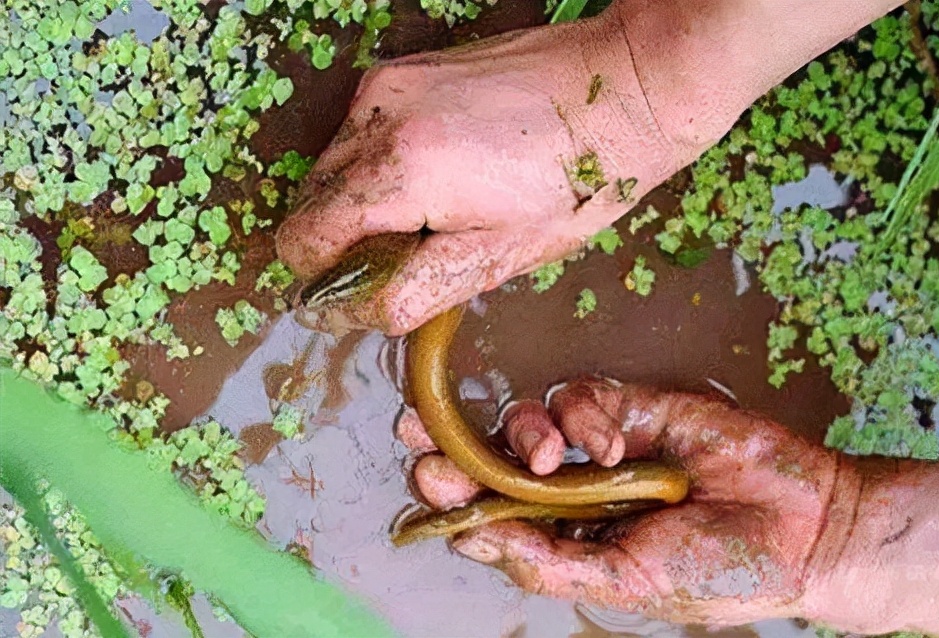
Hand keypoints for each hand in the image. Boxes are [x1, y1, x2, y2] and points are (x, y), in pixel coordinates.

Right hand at [275, 2, 737, 335]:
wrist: (622, 88)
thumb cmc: (577, 183)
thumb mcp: (499, 258)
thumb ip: (413, 290)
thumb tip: (350, 312)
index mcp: (401, 171)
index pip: (304, 239)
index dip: (325, 279)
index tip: (368, 289)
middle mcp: (377, 116)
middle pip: (308, 203)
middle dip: (344, 241)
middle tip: (413, 254)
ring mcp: (386, 85)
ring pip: (329, 167)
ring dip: (360, 203)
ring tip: (433, 212)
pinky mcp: (401, 70)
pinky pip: (357, 134)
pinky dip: (378, 166)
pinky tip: (437, 173)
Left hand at [409, 378, 847, 625]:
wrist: (802, 527)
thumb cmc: (716, 569)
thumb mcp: (624, 581)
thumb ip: (547, 560)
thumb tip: (468, 536)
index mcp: (563, 539)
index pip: (488, 511)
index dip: (450, 492)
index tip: (422, 479)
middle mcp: (572, 490)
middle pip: (490, 457)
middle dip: (451, 444)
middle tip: (416, 435)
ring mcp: (599, 444)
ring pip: (526, 420)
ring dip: (522, 433)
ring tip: (549, 459)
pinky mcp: (631, 405)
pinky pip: (580, 396)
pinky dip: (585, 415)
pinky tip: (613, 444)